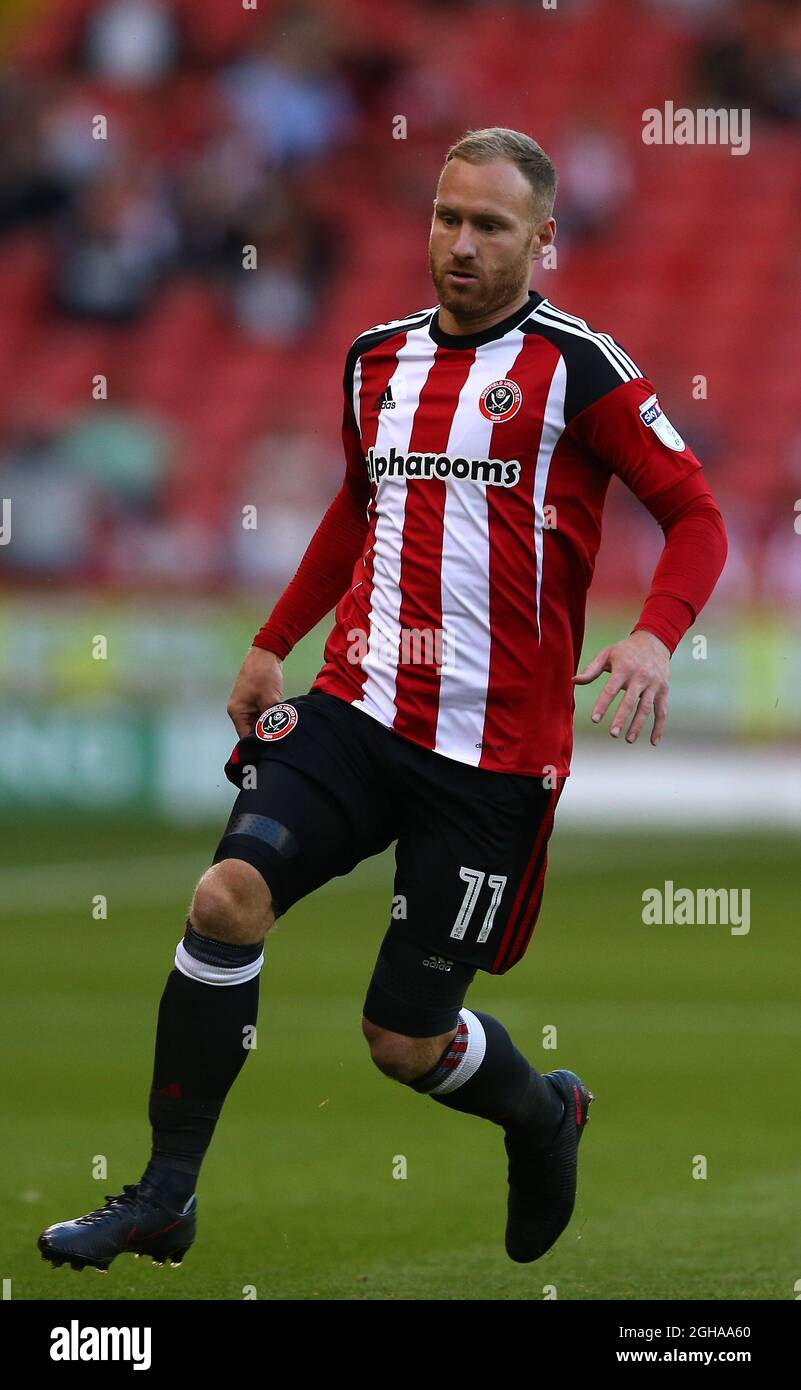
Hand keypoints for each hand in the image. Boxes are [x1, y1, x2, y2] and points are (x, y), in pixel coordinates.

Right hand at [227, 647, 283, 737]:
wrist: (266, 653)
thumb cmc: (264, 674)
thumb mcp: (270, 699)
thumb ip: (271, 719)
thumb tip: (277, 736)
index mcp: (237, 712)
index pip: (246, 738)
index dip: (259, 745)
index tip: (273, 752)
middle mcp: (239, 712)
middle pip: (252, 732)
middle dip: (266, 736)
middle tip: (282, 741)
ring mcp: (247, 706)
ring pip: (259, 724)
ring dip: (270, 727)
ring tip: (283, 731)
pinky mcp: (255, 702)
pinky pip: (263, 716)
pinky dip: (271, 718)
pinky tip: (282, 721)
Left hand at [572, 630, 669, 745]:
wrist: (655, 641)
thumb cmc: (625, 650)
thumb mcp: (607, 654)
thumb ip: (591, 670)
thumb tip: (574, 681)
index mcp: (624, 668)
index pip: (611, 689)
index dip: (603, 705)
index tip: (595, 719)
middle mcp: (640, 677)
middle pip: (630, 701)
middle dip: (621, 718)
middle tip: (612, 733)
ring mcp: (654, 684)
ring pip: (646, 708)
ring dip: (638, 725)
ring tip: (628, 740)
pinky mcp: (663, 690)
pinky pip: (662, 711)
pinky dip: (659, 727)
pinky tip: (653, 742)